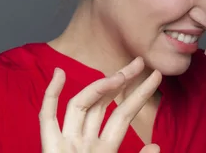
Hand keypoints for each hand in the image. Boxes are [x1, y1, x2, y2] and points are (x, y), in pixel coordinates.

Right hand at [39, 57, 161, 152]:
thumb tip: (157, 146)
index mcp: (104, 150)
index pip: (124, 114)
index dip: (140, 94)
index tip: (155, 76)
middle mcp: (84, 142)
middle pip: (104, 104)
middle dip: (122, 81)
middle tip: (140, 62)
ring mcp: (66, 144)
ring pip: (80, 106)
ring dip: (98, 86)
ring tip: (117, 73)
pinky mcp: (49, 149)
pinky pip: (47, 118)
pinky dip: (51, 96)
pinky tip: (60, 75)